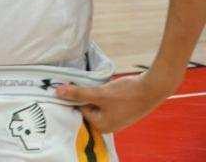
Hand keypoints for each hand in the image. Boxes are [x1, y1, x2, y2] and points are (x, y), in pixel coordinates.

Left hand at [56, 70, 177, 133]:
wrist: (153, 88)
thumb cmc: (127, 94)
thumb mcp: (99, 93)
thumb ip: (78, 93)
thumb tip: (57, 93)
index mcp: (101, 126)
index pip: (79, 110)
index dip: (75, 96)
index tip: (70, 85)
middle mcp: (108, 125)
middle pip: (87, 107)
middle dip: (84, 95)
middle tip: (82, 82)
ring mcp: (115, 118)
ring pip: (95, 103)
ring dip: (92, 93)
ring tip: (95, 83)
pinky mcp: (121, 109)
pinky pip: (104, 101)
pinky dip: (101, 93)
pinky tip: (104, 84)